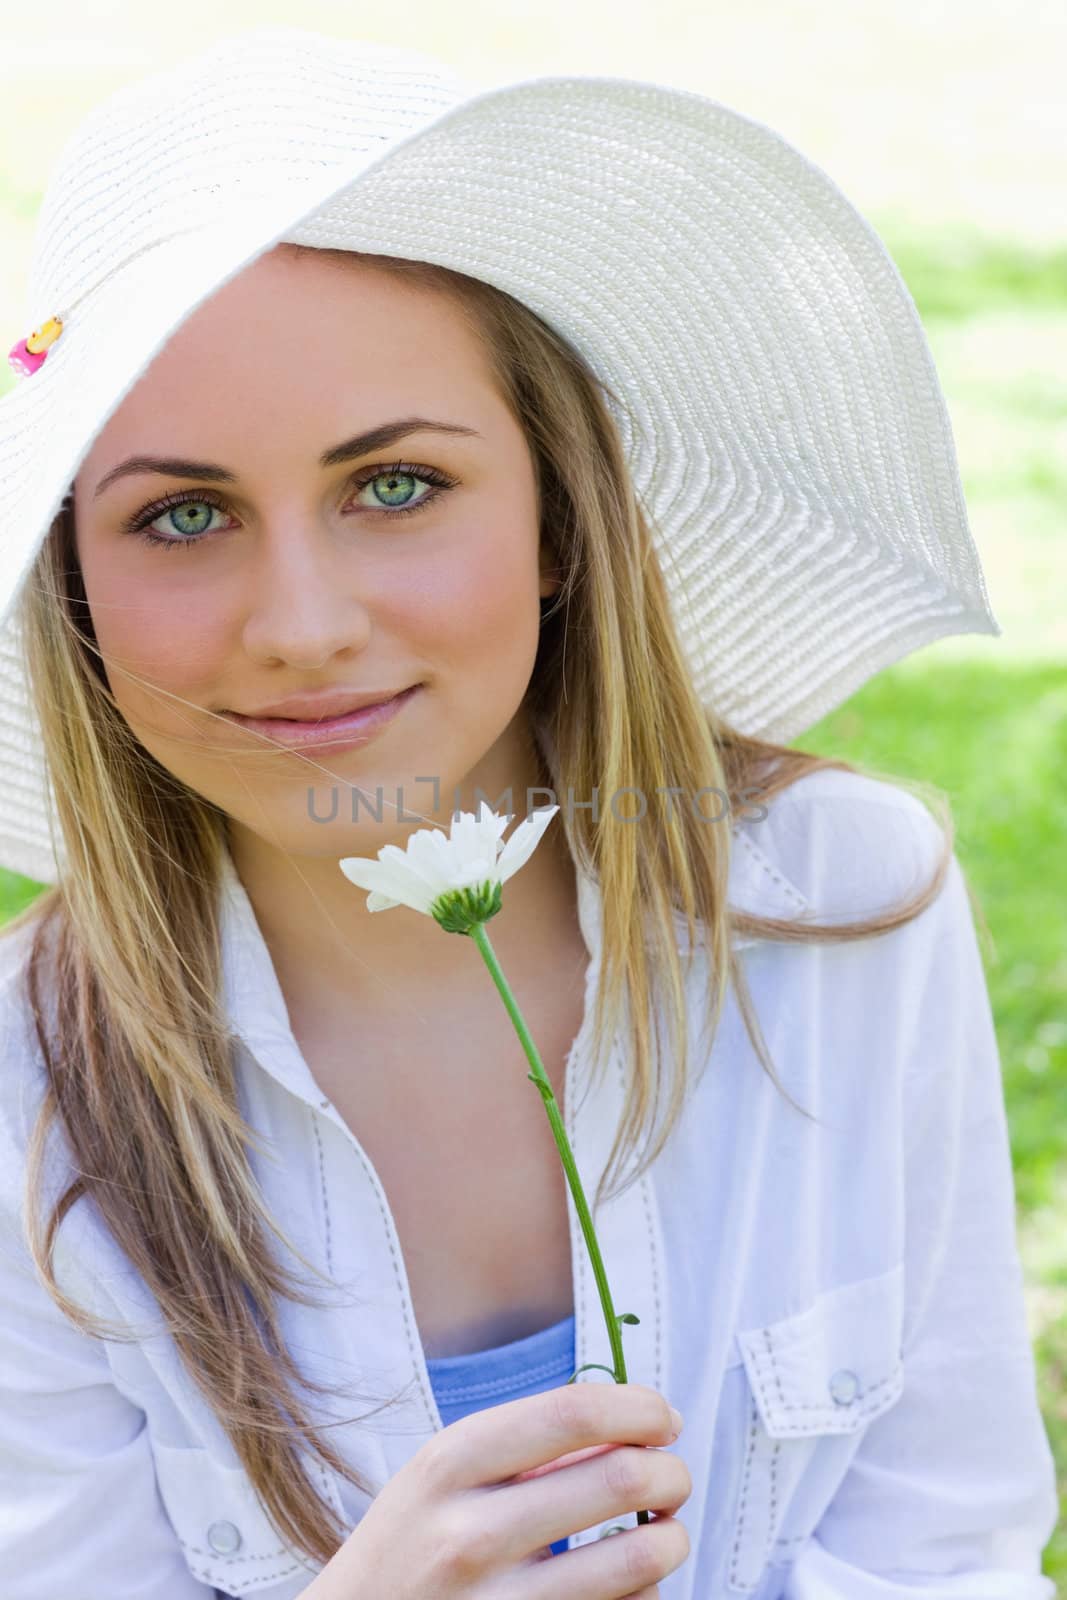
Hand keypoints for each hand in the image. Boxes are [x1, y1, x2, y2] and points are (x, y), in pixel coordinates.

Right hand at [315, 1380, 690, 1596]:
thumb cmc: (412, 1545)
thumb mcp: (442, 1476)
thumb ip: (524, 1446)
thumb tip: (633, 1427)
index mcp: (449, 1465)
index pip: (572, 1412)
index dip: (639, 1408)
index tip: (663, 1420)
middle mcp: (469, 1535)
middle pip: (619, 1477)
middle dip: (671, 1473)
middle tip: (672, 1477)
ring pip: (638, 1558)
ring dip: (672, 1538)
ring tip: (664, 1531)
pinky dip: (646, 1593)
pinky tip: (630, 1583)